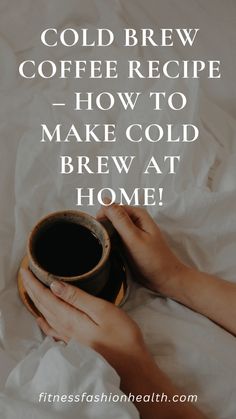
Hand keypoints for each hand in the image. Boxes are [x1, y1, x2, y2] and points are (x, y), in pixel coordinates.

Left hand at [21, 268, 149, 380]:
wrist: (131, 367)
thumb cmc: (122, 336)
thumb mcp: (103, 311)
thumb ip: (78, 298)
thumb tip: (54, 285)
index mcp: (71, 319)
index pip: (46, 298)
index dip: (34, 284)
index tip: (25, 270)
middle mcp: (66, 330)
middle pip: (43, 307)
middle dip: (32, 290)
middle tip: (25, 276)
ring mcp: (70, 339)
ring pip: (46, 317)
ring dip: (37, 303)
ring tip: (31, 291)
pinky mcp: (76, 345)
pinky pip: (52, 330)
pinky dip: (44, 322)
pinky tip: (42, 320)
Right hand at [97, 203, 185, 293]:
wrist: (165, 279)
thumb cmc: (154, 260)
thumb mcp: (134, 238)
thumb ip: (119, 219)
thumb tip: (105, 200)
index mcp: (138, 214)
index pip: (112, 207)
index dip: (102, 217)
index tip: (98, 230)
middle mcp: (135, 221)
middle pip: (110, 218)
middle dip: (103, 227)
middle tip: (103, 242)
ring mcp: (132, 232)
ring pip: (111, 229)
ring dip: (106, 236)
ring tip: (105, 248)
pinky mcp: (129, 244)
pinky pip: (114, 239)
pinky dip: (110, 244)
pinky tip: (108, 252)